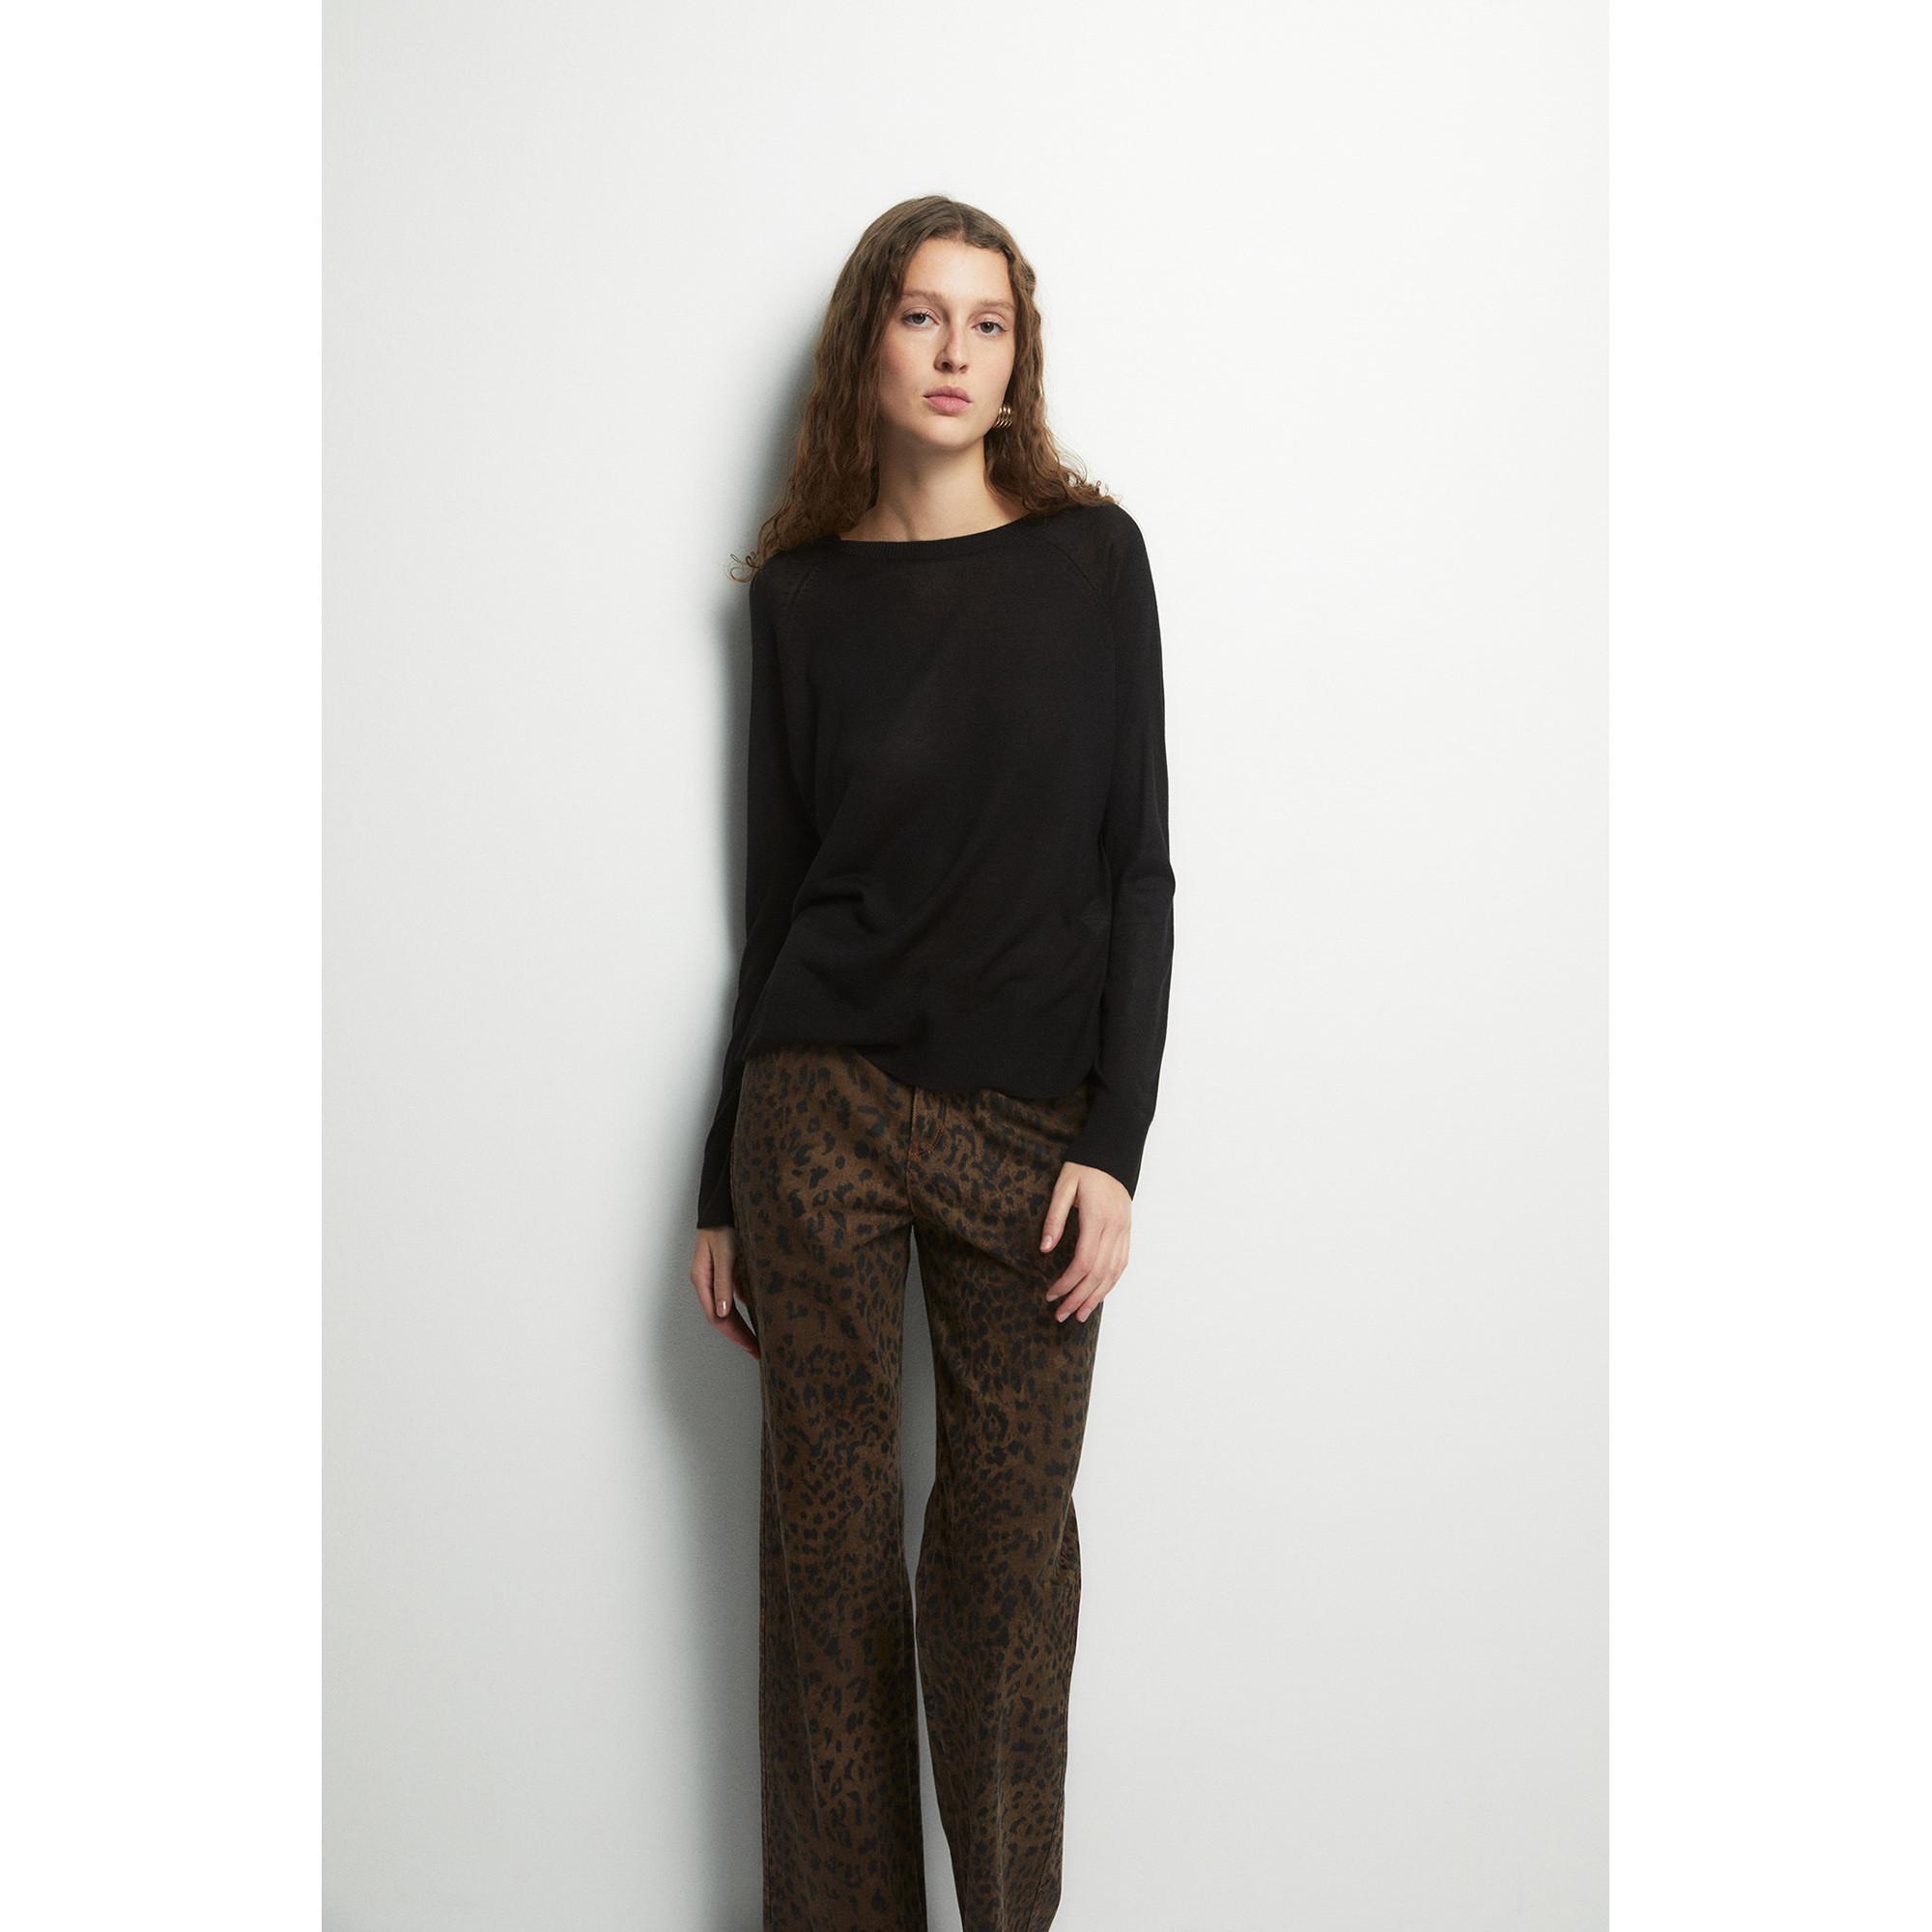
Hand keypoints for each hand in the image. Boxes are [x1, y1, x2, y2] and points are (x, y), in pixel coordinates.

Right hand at [691, 1225, 760, 1358]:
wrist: (722, 1206)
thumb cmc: (722, 1226)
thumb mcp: (725, 1254)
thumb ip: (724, 1282)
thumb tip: (724, 1313)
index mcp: (702, 1281)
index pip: (717, 1318)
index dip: (735, 1335)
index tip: (752, 1347)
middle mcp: (707, 1283)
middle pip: (722, 1318)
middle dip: (739, 1336)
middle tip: (758, 1350)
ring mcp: (717, 1278)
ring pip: (728, 1310)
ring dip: (742, 1325)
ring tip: (758, 1339)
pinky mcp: (727, 1272)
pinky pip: (735, 1297)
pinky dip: (745, 1309)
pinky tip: (759, 1316)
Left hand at [1040, 1164, 1130, 1323]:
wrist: (1113, 1154)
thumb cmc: (1084, 1167)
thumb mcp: (1063, 1187)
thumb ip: (1054, 1218)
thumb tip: (1045, 1250)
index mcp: (1097, 1218)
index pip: (1083, 1261)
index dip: (1067, 1283)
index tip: (1051, 1295)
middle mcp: (1115, 1228)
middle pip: (1098, 1274)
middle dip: (1079, 1298)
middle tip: (1061, 1316)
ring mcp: (1124, 1231)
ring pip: (1113, 1273)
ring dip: (1096, 1297)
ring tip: (1080, 1315)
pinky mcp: (1127, 1232)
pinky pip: (1122, 1264)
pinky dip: (1110, 1283)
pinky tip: (1098, 1295)